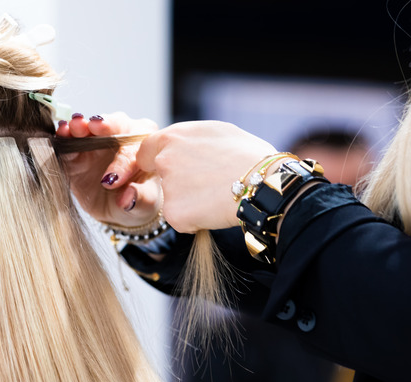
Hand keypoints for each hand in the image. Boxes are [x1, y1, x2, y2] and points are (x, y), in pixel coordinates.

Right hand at [58, 112, 160, 226]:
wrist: (119, 207)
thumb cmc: (139, 199)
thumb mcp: (145, 204)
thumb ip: (140, 199)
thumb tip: (127, 199)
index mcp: (145, 146)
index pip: (136, 149)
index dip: (123, 163)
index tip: (112, 180)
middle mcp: (122, 136)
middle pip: (115, 124)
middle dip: (103, 125)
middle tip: (94, 126)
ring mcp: (97, 142)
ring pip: (90, 127)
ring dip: (81, 126)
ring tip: (73, 127)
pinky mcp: (76, 152)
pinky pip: (69, 141)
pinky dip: (64, 137)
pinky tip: (61, 134)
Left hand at [137, 121, 276, 232]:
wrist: (265, 184)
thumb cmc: (248, 155)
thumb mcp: (216, 132)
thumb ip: (188, 140)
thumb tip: (180, 145)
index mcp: (172, 137)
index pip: (145, 151)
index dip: (156, 160)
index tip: (173, 168)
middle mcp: (164, 161)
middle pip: (160, 176)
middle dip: (176, 181)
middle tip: (205, 183)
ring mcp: (168, 188)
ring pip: (172, 198)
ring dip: (188, 200)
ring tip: (216, 195)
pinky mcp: (174, 214)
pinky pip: (180, 219)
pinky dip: (194, 219)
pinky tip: (215, 210)